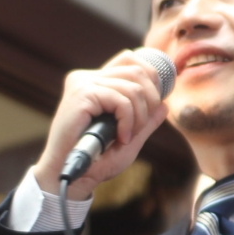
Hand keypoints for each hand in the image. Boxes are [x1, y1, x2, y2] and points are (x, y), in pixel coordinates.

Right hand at [34, 50, 169, 199]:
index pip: (129, 59)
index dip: (151, 75)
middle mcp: (87, 77)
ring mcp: (83, 83)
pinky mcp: (81, 94)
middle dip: (151, 100)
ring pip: (133, 87)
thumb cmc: (95, 161)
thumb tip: (165, 105)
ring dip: (140, 116)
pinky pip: (121, 101)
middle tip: (141, 127)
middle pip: (137, 70)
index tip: (155, 104)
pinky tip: (121, 138)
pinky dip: (128, 121)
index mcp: (95, 82)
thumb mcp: (129, 139)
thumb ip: (146, 122)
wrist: (68, 175)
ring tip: (128, 137)